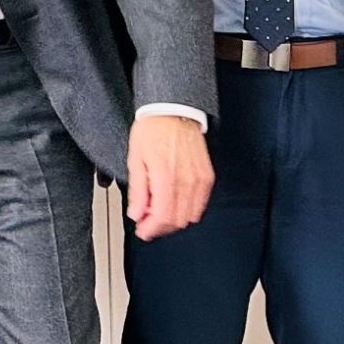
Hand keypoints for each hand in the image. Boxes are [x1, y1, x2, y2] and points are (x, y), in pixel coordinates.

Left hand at [126, 114, 214, 239]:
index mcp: (166, 177)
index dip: (151, 229)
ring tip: (157, 213)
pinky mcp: (207, 176)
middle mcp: (187, 180)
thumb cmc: (153, 130)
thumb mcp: (135, 160)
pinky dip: (186, 210)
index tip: (142, 231)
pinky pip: (200, 204)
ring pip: (190, 215)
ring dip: (173, 220)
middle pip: (177, 220)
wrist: (174, 112)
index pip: (163, 217)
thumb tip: (137, 214)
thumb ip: (138, 191)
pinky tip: (173, 204)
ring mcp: (200, 179)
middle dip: (160, 227)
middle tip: (146, 223)